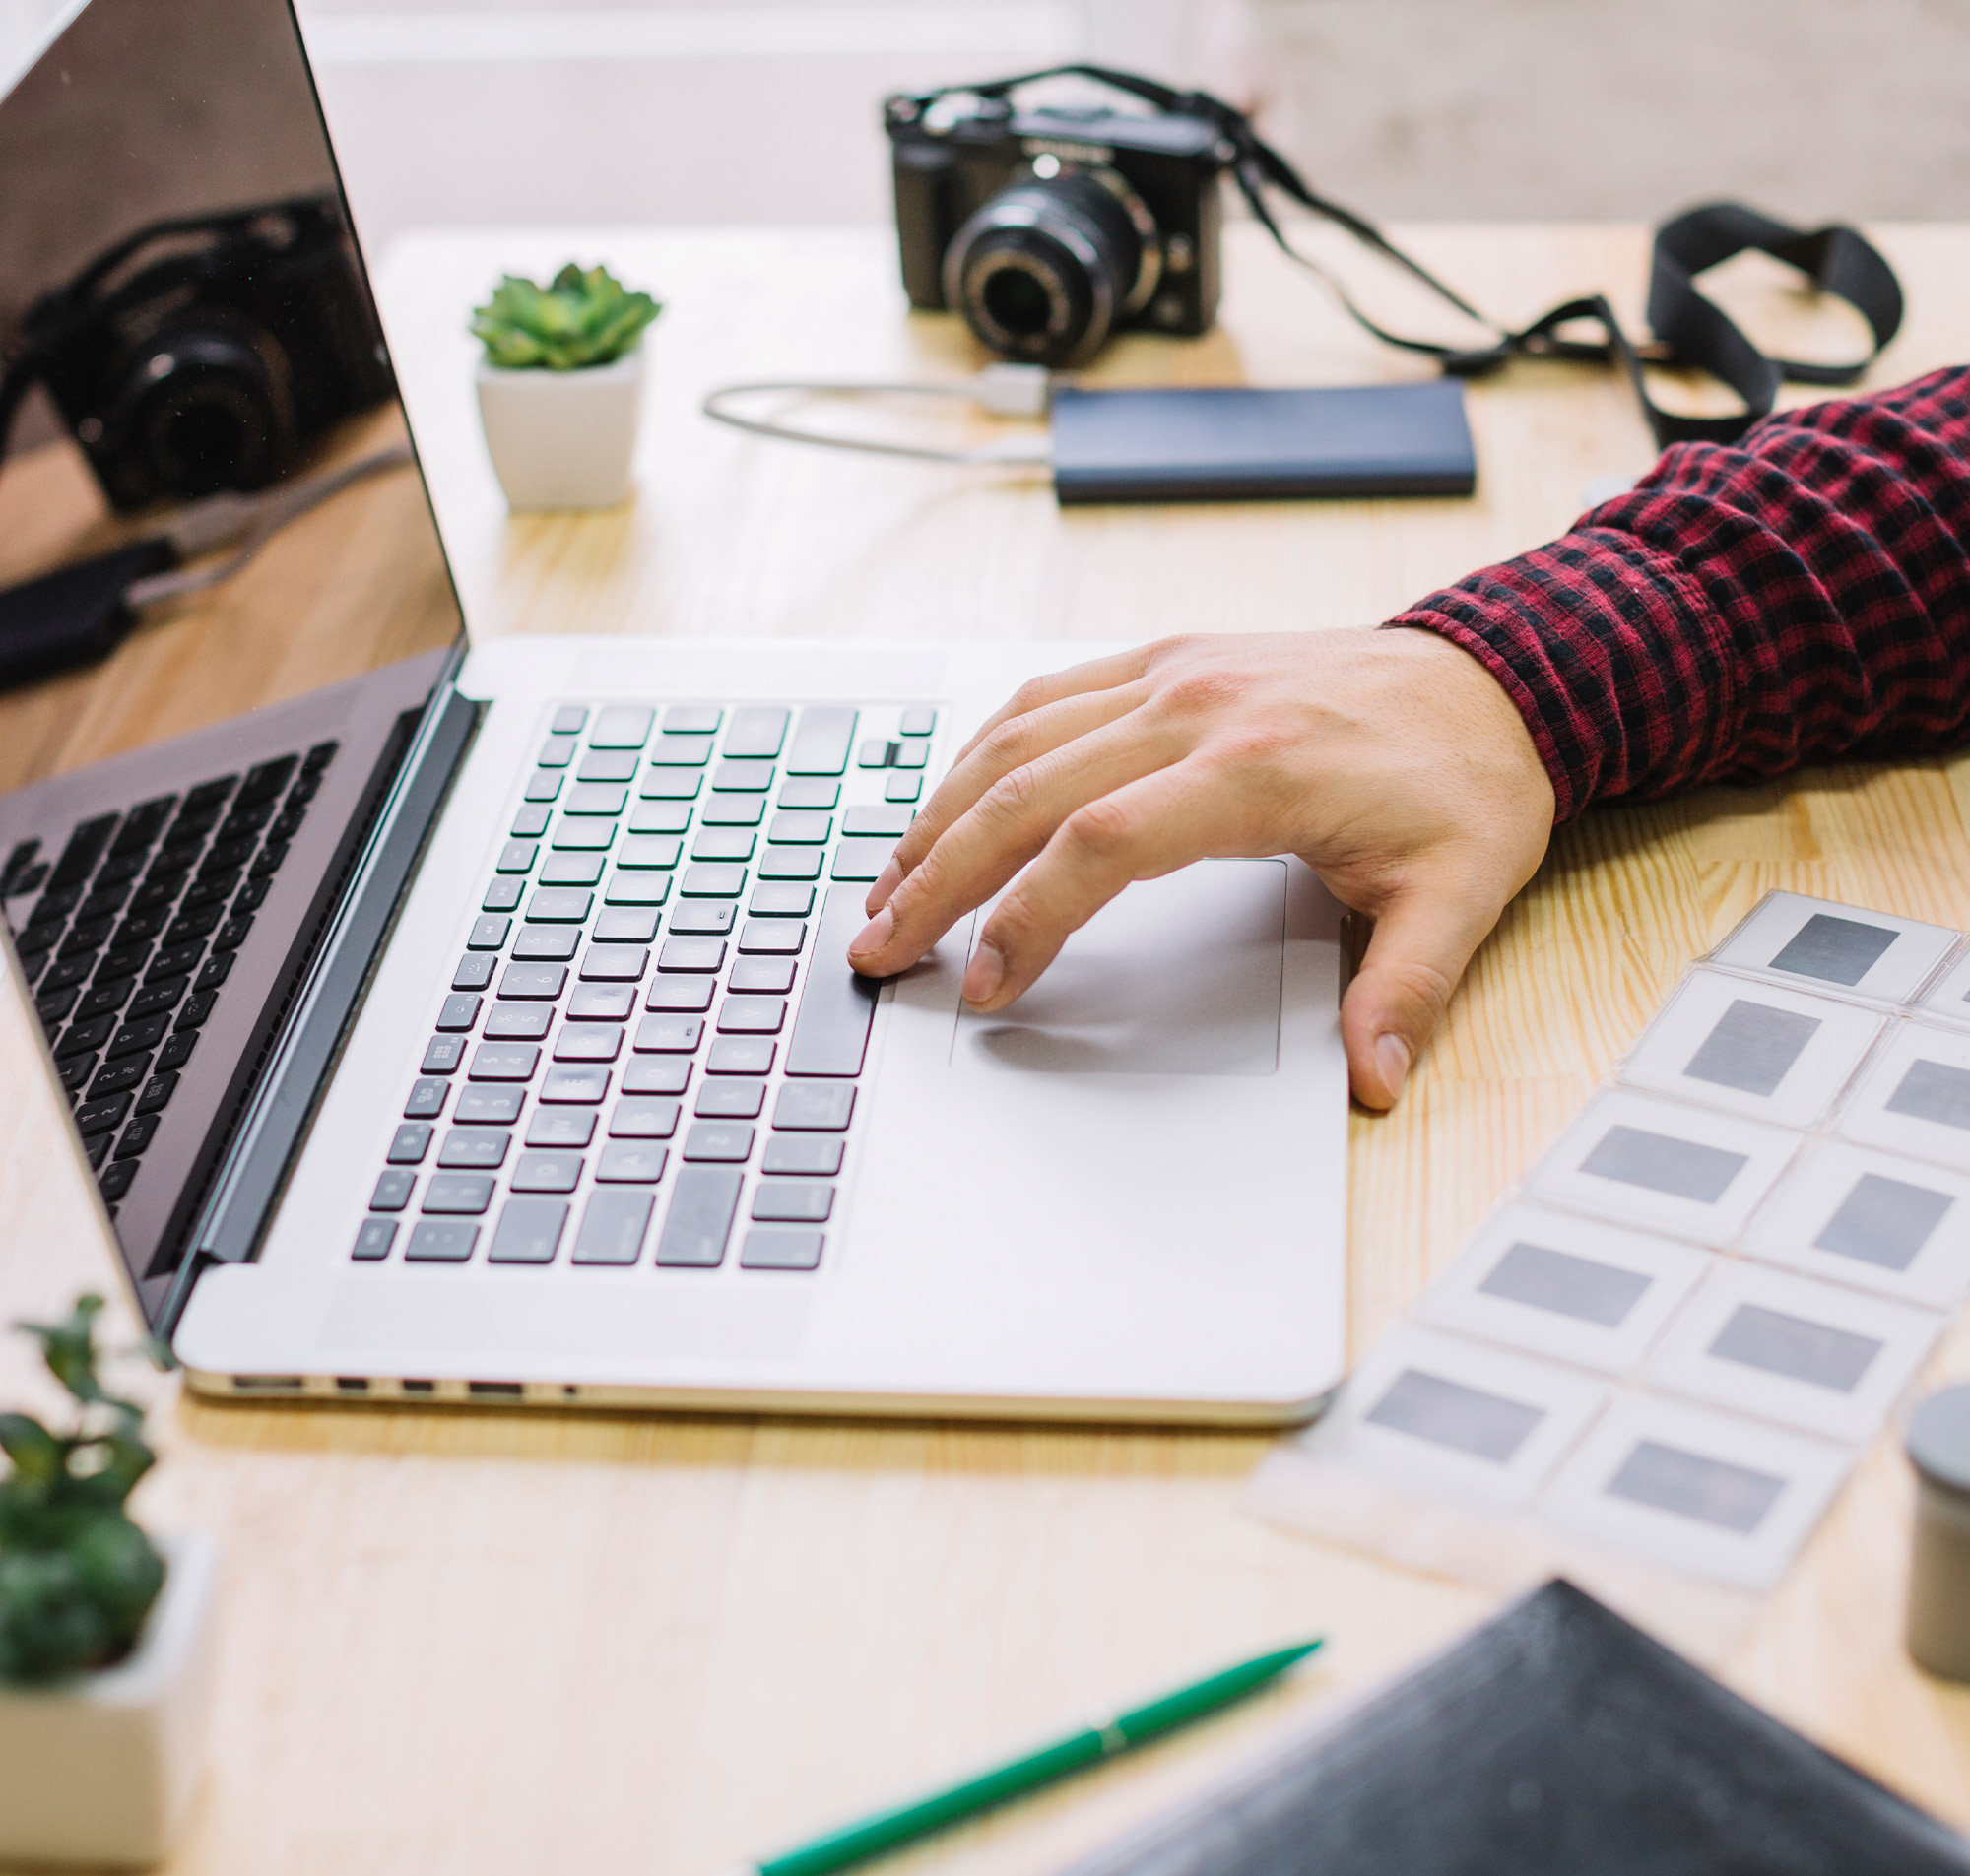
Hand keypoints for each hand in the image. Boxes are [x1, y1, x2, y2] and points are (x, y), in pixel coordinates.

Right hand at [846, 629, 1555, 1107]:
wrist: (1498, 672)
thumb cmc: (1468, 782)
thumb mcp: (1460, 895)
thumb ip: (1405, 992)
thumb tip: (1373, 1085)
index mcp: (1257, 768)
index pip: (1100, 845)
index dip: (1027, 918)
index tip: (984, 984)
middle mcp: (1196, 706)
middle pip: (1027, 789)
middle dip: (937, 875)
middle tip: (878, 948)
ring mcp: (1173, 674)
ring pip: (1018, 736)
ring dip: (941, 812)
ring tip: (887, 887)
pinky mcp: (1166, 661)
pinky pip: (1046, 697)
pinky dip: (982, 752)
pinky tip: (950, 801)